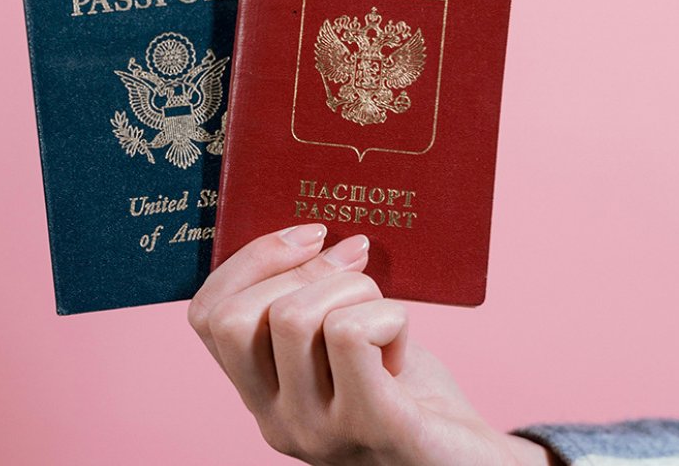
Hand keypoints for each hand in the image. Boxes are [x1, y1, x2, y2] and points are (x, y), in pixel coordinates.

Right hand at [188, 224, 551, 465]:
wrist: (472, 464)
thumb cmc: (410, 395)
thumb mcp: (345, 345)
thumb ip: (313, 301)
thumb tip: (311, 234)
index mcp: (261, 395)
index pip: (206, 317)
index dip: (250, 261)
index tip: (309, 237)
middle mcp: (277, 421)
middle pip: (239, 317)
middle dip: (302, 272)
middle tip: (357, 273)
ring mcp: (320, 432)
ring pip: (293, 317)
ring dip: (353, 289)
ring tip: (384, 316)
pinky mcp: (374, 427)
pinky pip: (349, 335)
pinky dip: (385, 315)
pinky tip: (401, 342)